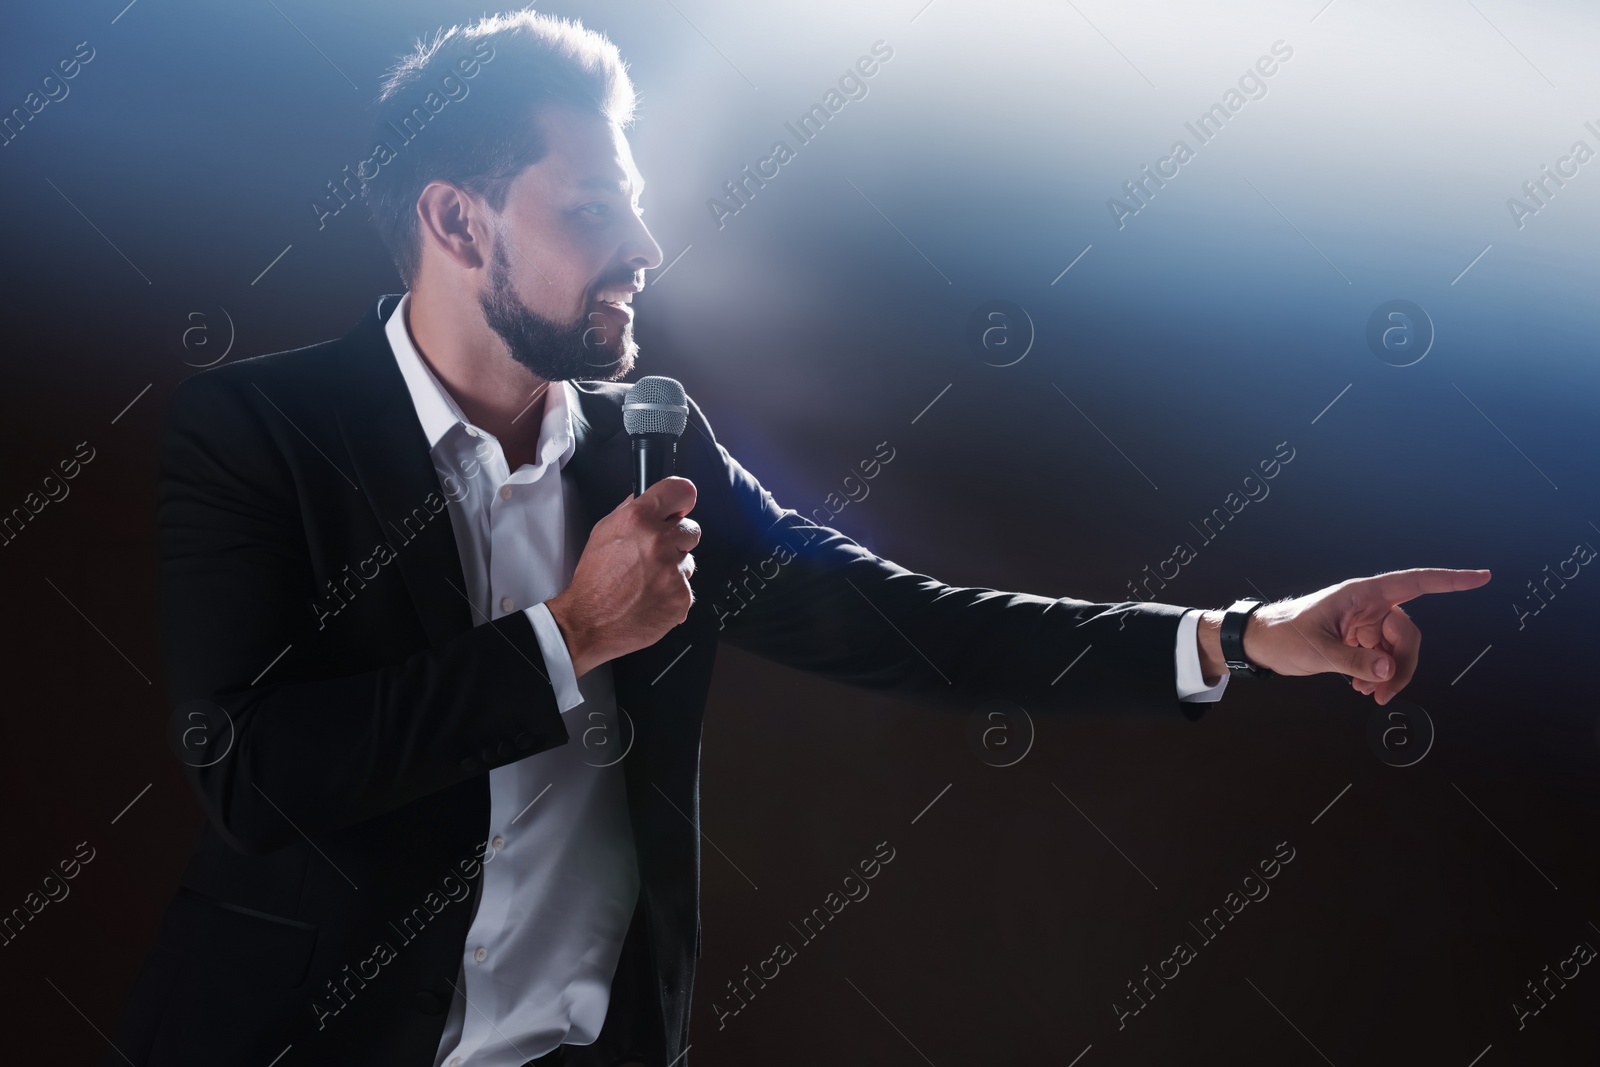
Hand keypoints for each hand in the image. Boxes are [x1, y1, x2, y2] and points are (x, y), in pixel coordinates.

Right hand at [545, 477, 700, 676]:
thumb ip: (627, 511)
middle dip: (677, 539)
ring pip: (689, 561)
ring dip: (674, 568)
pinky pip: (687, 587)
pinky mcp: (681, 596)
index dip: (682, 498)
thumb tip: (644, 499)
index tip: (682, 506)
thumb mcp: (602, 532)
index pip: (680, 491)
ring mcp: (673, 571)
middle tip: (656, 554)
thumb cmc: (594, 580)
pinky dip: (673, 592)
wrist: (590, 621)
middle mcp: (658, 542)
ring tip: (648, 579)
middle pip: (691, 529)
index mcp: (638, 520)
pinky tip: (652, 596)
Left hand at [1228, 567, 1491, 703]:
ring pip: (1397, 650)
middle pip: (1407, 634)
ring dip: (1390, 675)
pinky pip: (1383, 658)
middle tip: (1383, 694)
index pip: (1415, 583)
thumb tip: (1389, 670)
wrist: (1259, 643)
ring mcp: (1365, 624)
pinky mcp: (1358, 640)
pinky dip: (1378, 675)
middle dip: (1402, 666)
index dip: (1450, 580)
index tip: (1482, 577)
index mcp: (1362, 596)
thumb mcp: (1317, 650)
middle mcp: (1369, 607)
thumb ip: (1355, 661)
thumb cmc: (1282, 635)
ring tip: (1367, 694)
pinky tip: (1362, 688)